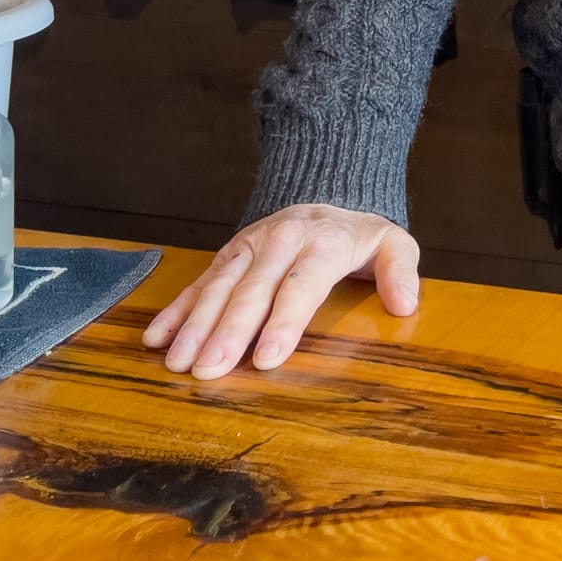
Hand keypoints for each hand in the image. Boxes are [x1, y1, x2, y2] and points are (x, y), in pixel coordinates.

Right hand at [140, 205, 419, 378]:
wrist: (326, 189)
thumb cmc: (358, 234)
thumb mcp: (392, 242)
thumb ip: (401, 269)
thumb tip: (405, 303)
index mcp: (322, 242)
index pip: (301, 284)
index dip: (284, 321)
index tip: (266, 359)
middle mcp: (280, 241)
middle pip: (252, 289)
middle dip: (228, 331)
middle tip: (209, 371)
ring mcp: (249, 246)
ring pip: (219, 286)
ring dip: (196, 325)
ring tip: (179, 363)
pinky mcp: (228, 254)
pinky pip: (198, 282)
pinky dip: (176, 310)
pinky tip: (156, 339)